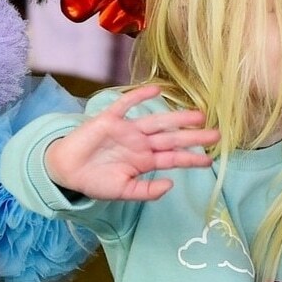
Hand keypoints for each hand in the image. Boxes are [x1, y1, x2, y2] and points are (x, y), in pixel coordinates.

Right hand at [43, 84, 219, 200]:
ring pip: (156, 121)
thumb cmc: (95, 181)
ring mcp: (127, 130)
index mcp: (145, 161)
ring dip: (176, 118)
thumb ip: (147, 192)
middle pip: (171, 138)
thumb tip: (171, 185)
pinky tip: (157, 90)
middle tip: (216, 135)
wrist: (66, 171)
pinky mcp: (109, 120)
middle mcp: (140, 143)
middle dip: (193, 136)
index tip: (210, 160)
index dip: (191, 158)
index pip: (173, 158)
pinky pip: (126, 105)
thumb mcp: (123, 192)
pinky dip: (140, 96)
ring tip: (198, 116)